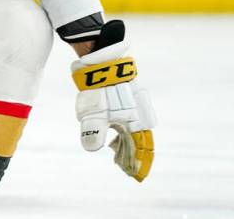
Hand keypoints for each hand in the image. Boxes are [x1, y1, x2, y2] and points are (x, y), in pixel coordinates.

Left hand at [71, 19, 155, 181]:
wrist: (101, 58)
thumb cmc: (100, 85)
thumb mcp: (95, 109)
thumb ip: (94, 130)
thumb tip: (91, 148)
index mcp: (137, 119)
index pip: (142, 147)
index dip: (139, 162)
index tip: (136, 176)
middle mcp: (139, 113)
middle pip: (138, 140)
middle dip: (132, 156)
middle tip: (125, 169)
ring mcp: (134, 105)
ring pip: (132, 130)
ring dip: (126, 145)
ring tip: (118, 157)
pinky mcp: (126, 98)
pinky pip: (127, 120)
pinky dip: (122, 132)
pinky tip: (112, 136)